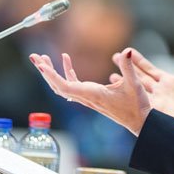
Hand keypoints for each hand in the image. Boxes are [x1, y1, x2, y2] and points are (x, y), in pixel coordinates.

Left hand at [29, 49, 150, 135]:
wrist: (140, 122)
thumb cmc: (137, 106)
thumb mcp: (135, 84)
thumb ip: (128, 67)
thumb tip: (127, 51)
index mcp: (93, 94)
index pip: (65, 86)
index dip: (52, 76)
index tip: (41, 65)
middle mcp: (86, 97)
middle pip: (58, 86)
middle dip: (45, 72)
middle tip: (34, 57)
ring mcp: (87, 97)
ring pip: (63, 86)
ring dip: (51, 72)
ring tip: (42, 58)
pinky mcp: (91, 96)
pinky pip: (73, 84)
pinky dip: (67, 71)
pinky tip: (66, 59)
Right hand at [110, 32, 173, 131]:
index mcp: (169, 81)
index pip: (149, 68)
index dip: (138, 60)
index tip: (127, 50)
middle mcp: (160, 91)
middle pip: (139, 77)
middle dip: (127, 67)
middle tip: (114, 57)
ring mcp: (156, 101)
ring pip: (136, 89)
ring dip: (124, 82)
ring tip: (110, 76)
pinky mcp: (155, 111)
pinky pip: (139, 102)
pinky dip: (128, 96)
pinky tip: (118, 91)